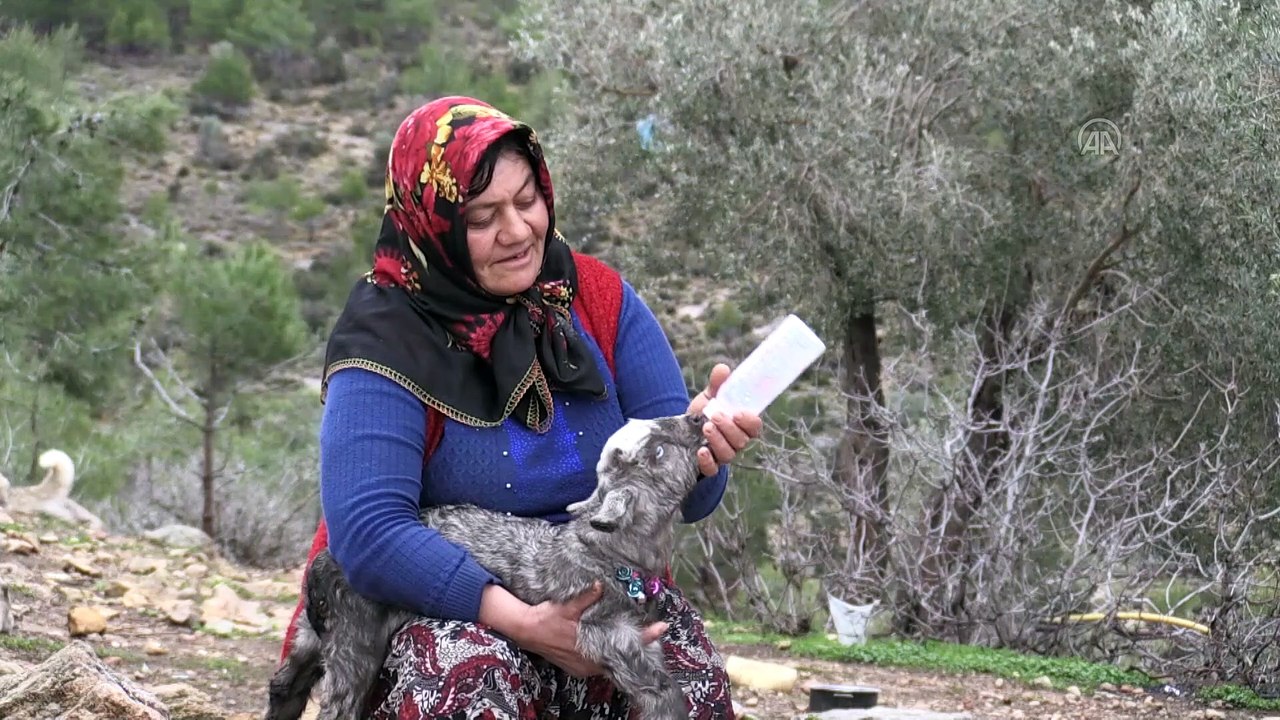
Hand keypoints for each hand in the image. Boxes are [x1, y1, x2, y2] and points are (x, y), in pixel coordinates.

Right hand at [499, 583, 667, 676]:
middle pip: (621, 656)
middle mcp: (590, 663)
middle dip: (638, 643)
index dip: (645, 637)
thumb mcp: (565, 606)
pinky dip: (608, 653)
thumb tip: (600, 584)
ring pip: (610, 661)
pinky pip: (599, 663)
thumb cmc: (546, 618)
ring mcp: (584, 668)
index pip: (625, 646)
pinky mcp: (578, 667)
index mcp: (590, 649)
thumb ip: (585, 597)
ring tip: (638, 634)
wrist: (525, 631)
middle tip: (655, 629)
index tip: (661, 627)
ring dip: (622, 649)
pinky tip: (613, 642)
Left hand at [688, 363, 763, 475]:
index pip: (754, 427)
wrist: (681, 429)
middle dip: (729, 428)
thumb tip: (723, 369)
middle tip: (715, 416)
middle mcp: (735, 442)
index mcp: (740, 425)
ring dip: (718, 441)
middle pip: (742, 441)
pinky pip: (712, 470)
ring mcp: (722, 456)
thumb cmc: (703, 412)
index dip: (750, 422)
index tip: (738, 413)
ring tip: (706, 427)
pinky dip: (708, 461)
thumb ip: (717, 384)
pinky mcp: (707, 466)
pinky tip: (701, 451)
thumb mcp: (710, 396)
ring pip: (729, 454)